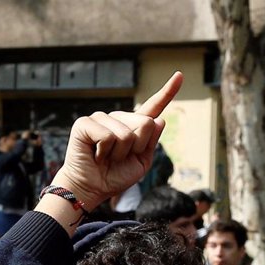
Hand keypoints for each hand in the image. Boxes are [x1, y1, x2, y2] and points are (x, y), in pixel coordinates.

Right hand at [52, 72, 181, 209]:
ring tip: (105, 158)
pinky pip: (107, 136)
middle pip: (145, 123)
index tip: (179, 76)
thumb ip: (152, 142)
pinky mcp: (85, 124)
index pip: (152, 107)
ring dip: (118, 153)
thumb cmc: (114, 177)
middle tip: (117, 158)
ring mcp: (101, 118)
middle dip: (135, 147)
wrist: (91, 189)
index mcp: (133, 127)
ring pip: (126, 133)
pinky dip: (104, 151)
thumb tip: (159, 119)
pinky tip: (96, 155)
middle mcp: (117, 119)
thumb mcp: (141, 163)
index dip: (167, 92)